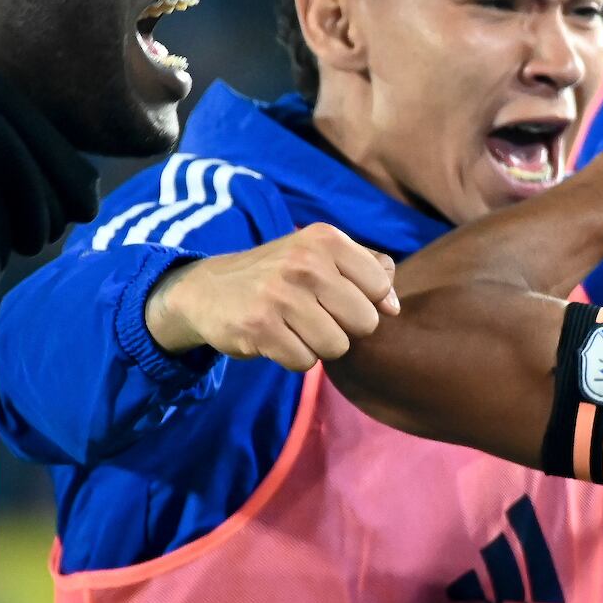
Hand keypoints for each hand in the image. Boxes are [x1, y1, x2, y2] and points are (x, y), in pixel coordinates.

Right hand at [144, 223, 398, 370]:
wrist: (208, 290)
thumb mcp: (321, 256)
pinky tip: (275, 337)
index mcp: (326, 240)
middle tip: (314, 315)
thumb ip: (368, 271)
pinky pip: (305, 363)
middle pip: (365, 323)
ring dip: (318, 345)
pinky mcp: (259, 328)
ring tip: (293, 326)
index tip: (338, 297)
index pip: (381, 287)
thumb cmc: (280, 276)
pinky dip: (293, 357)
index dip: (365, 302)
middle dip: (344, 328)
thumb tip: (394, 306)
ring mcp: (279, 295)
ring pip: (337, 347)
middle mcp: (304, 263)